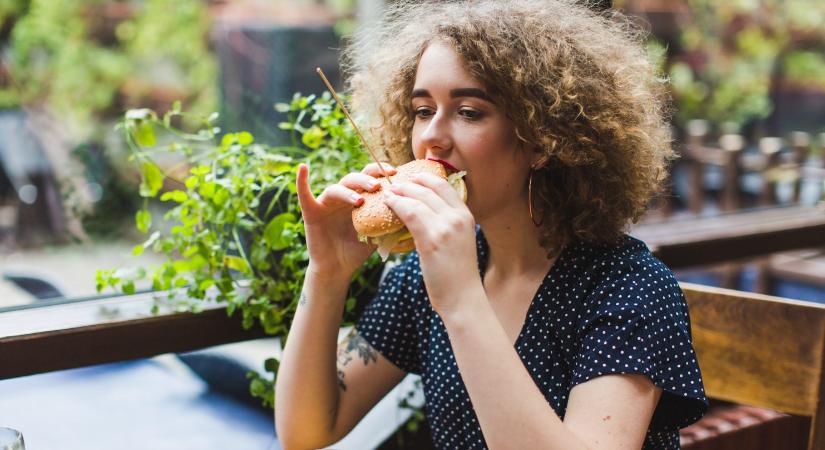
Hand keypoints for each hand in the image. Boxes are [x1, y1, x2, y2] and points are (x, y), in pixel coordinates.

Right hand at [296, 162, 396, 278]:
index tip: (395, 172)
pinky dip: (302, 181)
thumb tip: (412, 213)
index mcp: (360, 198)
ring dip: (348, 191)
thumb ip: (390, 223)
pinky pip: (304, 195)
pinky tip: (303, 168)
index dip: (381, 172)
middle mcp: (344, 197)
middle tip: (378, 186)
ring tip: (359, 200)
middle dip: (367, 180)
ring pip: (336, 189)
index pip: (370, 178)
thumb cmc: (358, 250)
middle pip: (354, 179)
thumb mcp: (378, 235)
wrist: (338, 268)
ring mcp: (327, 203)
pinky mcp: (312, 212)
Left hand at [383, 173, 479, 314]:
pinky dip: (396, 205)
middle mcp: (457, 217)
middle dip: (409, 183)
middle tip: (394, 184)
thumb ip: (447, 226)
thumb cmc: (457, 275)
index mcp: (466, 216)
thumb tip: (427, 217)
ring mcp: (446, 227)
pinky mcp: (432, 239)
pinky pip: (409, 213)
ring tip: (387, 193)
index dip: (425, 178)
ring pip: (417, 198)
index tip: (412, 178)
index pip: (444, 185)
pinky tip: (387, 204)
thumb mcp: (459, 243)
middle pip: (429, 189)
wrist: (463, 299)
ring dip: (399, 193)